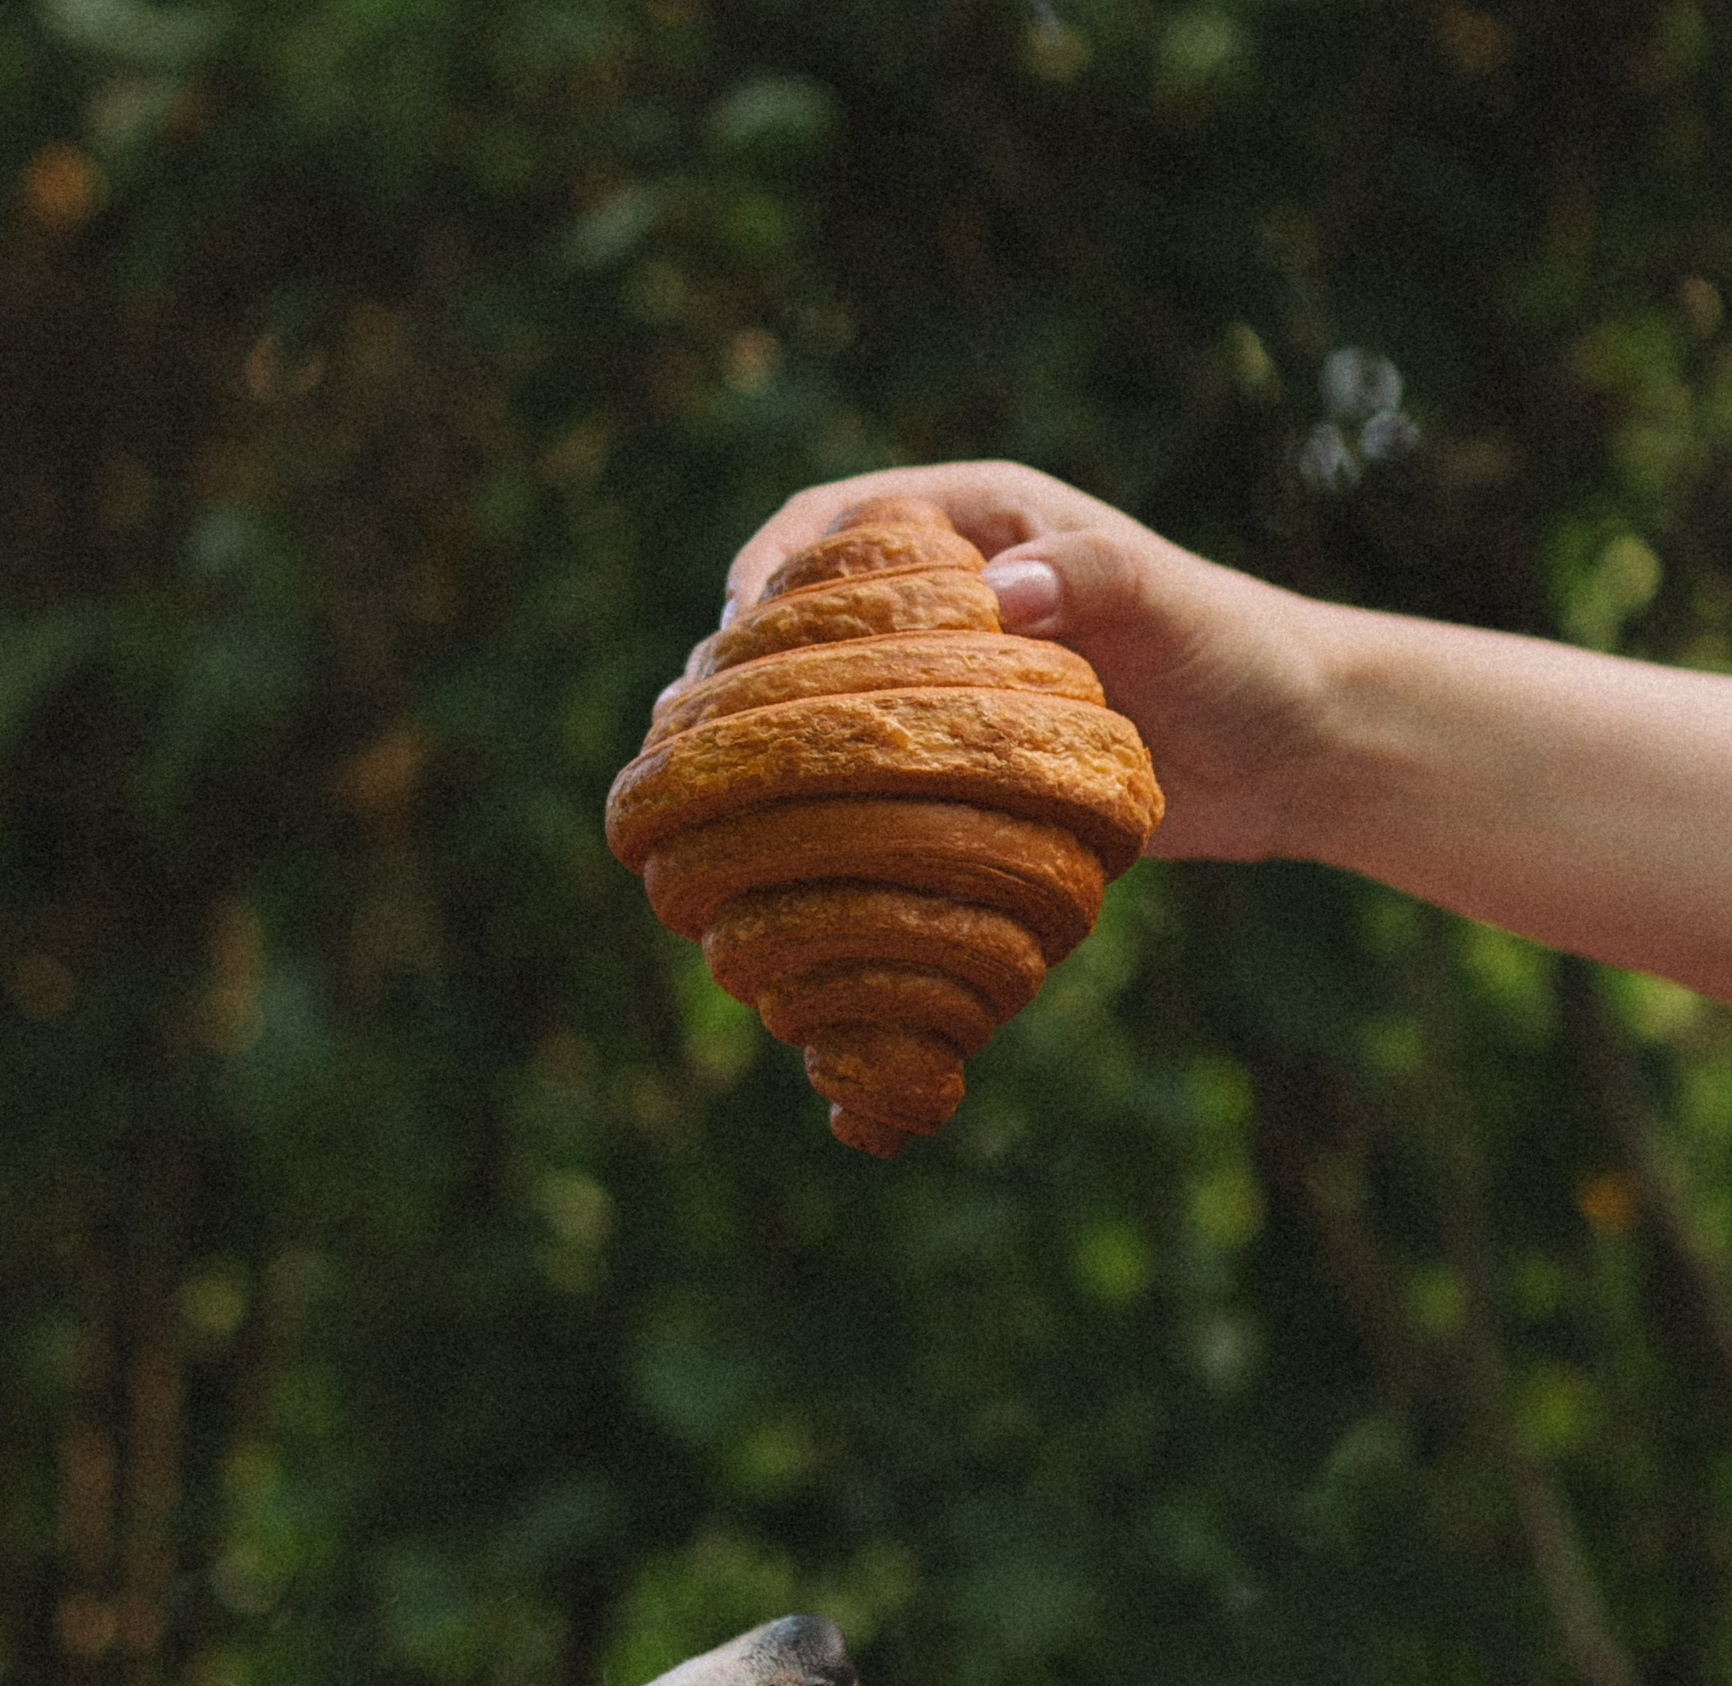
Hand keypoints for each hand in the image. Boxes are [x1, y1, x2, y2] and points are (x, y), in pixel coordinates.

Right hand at [713, 462, 1341, 864]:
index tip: (734, 629)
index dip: (767, 568)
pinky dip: (825, 814)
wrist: (1294, 750)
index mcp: (972, 529)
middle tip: (693, 735)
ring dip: (765, 752)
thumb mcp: (1164, 596)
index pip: (831, 526)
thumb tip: (995, 597)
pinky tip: (785, 857)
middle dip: (736, 673)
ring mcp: (947, 691)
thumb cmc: (1235, 649)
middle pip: (801, 624)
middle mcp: (944, 604)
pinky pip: (873, 784)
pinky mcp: (962, 770)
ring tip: (711, 801)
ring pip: (824, 711)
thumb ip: (1082, 576)